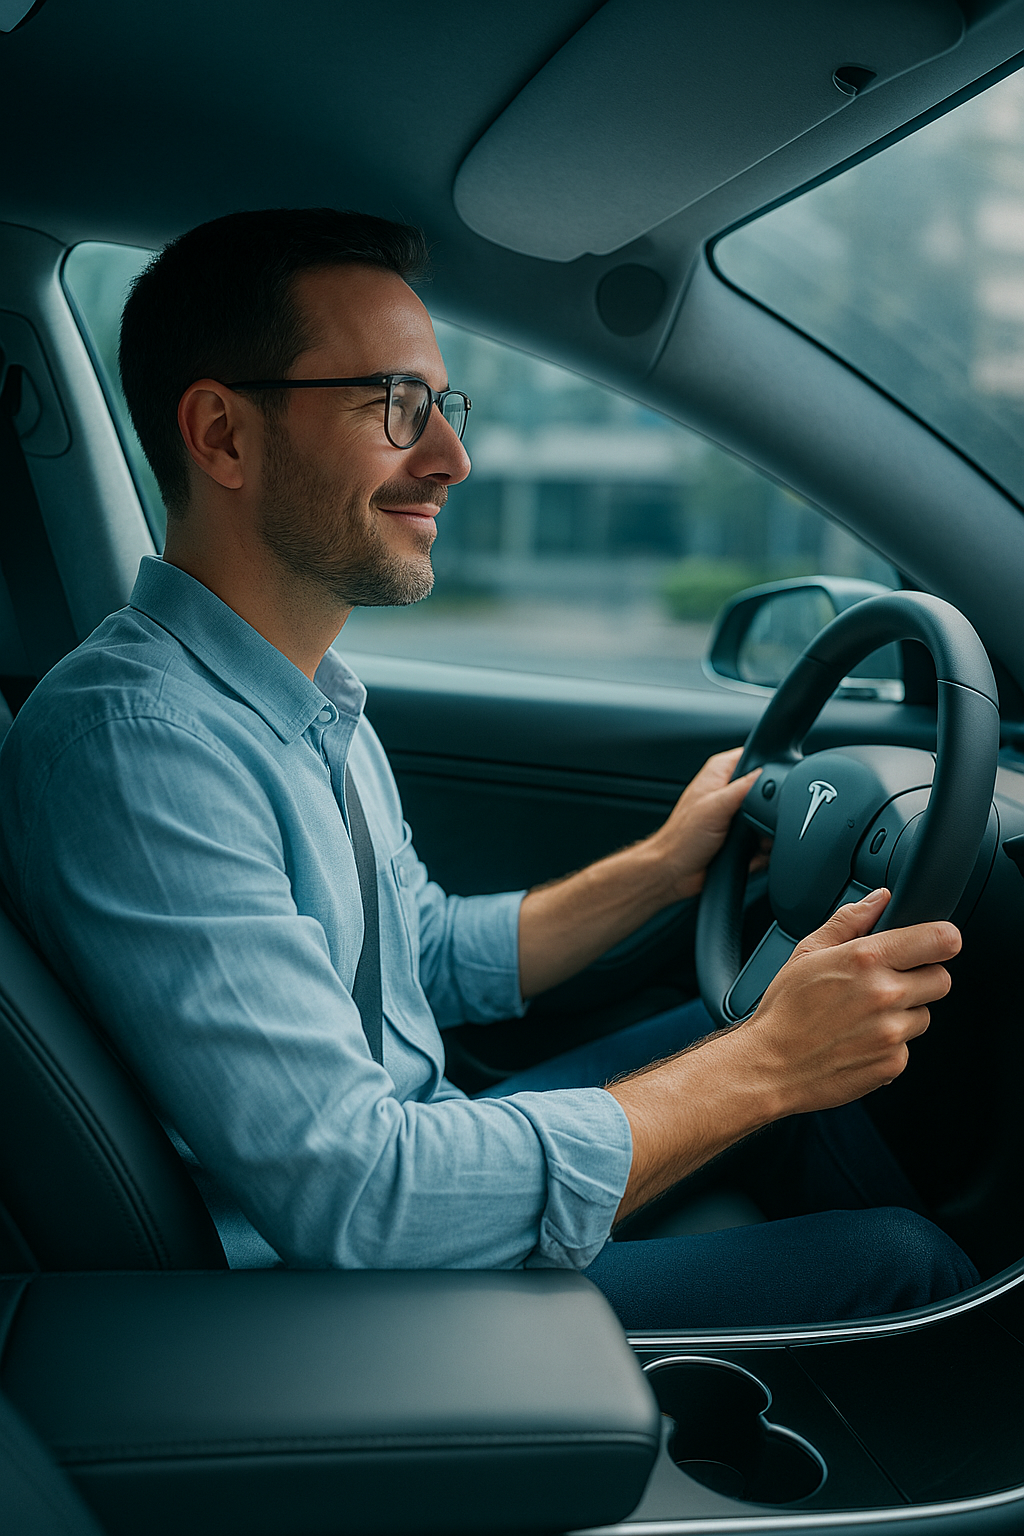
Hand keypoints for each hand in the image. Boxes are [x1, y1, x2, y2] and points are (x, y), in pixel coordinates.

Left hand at [648, 746, 760, 901]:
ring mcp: (734, 814)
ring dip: (767, 832)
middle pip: (766, 790)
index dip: (767, 768)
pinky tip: (753, 854)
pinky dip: (762, 848)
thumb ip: (742, 788)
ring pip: (767, 817)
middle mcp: (727, 790)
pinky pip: (762, 837)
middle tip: (759, 822)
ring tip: (756, 842)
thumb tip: (766, 774)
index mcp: (719, 773)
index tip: (773, 787)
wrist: (676, 873)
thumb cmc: (682, 839)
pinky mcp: (738, 835)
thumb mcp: (715, 807)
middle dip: (770, 809)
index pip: (752, 757)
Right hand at [736, 887, 959, 1119]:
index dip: (941, 940)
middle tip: (888, 983)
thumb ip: (849, 920)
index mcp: (866, 959)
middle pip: (941, 979)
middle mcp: (885, 994)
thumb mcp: (807, 952)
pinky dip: (889, 1045)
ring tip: (864, 1016)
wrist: (769, 1066)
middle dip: (921, 978)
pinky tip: (858, 1040)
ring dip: (903, 1014)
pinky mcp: (892, 1064)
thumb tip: (880, 899)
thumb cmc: (784, 1010)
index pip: (940, 940)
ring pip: (924, 1015)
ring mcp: (891, 1032)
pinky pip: (907, 1048)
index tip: (935, 943)